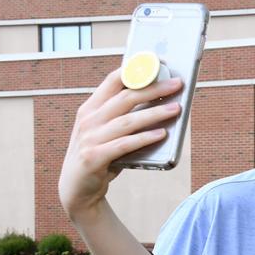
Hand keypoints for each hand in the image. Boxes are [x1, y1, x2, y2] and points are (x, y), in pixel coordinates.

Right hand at [58, 68, 182, 220]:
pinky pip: (125, 145)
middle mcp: (88, 120)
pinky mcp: (95, 157)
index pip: (112, 81)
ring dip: (154, 113)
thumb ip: (124, 118)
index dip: (135, 71)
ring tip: (176, 109)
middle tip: (176, 84)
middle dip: (153, 89)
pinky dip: (144, 138)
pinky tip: (162, 134)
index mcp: (91, 109)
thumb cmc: (100, 157)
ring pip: (128, 121)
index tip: (157, 63)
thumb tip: (160, 104)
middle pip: (125, 98)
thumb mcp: (107, 133)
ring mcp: (90, 138)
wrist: (77, 190)